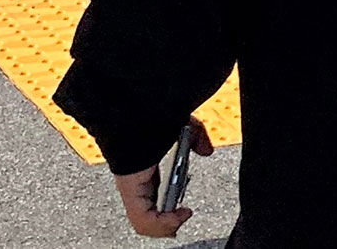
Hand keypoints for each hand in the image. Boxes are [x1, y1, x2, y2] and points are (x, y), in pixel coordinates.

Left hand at [114, 119, 212, 236]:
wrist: (138, 111)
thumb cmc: (154, 114)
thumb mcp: (182, 125)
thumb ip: (196, 137)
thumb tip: (206, 151)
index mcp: (145, 165)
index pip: (154, 194)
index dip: (169, 206)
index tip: (185, 207)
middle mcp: (136, 179)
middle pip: (151, 210)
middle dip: (169, 218)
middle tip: (183, 216)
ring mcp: (131, 188)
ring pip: (146, 220)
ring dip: (167, 223)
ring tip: (182, 216)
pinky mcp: (130, 193)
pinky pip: (143, 221)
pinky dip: (162, 225)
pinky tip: (177, 218)